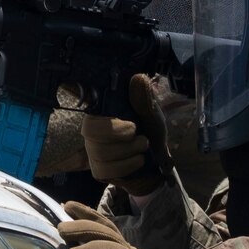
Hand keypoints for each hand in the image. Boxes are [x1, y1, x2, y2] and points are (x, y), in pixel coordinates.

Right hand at [80, 74, 169, 197]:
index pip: (90, 118)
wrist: (158, 159)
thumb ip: (144, 98)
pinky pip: (104, 170)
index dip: (110, 126)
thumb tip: (138, 78)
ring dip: (128, 153)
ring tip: (143, 149)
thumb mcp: (152, 113)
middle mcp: (92, 131)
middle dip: (123, 141)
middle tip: (143, 139)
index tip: (133, 126)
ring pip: (100, 154)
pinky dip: (126, 167)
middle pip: (92, 137)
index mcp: (102, 113)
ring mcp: (93, 151)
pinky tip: (137, 162)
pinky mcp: (98, 170)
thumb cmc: (151, 131)